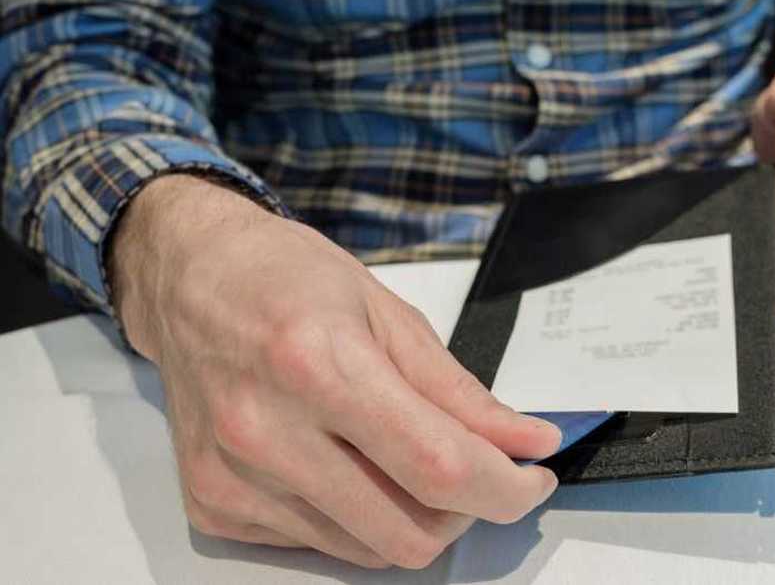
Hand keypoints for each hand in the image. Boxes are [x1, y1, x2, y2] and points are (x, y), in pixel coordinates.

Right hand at [110, 175, 561, 567]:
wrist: (187, 278)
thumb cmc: (285, 278)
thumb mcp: (389, 313)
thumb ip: (461, 392)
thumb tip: (526, 442)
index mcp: (318, 363)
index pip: (438, 466)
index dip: (505, 486)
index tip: (534, 477)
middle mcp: (266, 429)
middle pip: (409, 529)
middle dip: (470, 511)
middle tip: (483, 470)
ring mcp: (234, 477)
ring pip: (370, 550)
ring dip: (417, 517)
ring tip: (414, 460)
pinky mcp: (214, 506)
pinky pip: (321, 545)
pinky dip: (360, 517)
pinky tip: (352, 465)